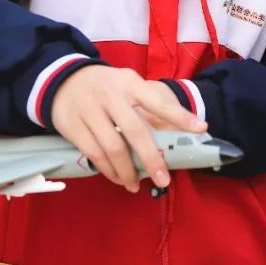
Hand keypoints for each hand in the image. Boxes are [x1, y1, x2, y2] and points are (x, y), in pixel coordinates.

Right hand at [51, 66, 206, 192]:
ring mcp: (90, 110)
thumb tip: (178, 133)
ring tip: (136, 185)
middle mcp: (111, 95)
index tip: (201, 128)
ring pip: (113, 147)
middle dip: (152, 158)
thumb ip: (152, 107)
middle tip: (163, 180)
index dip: (180, 115)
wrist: (64, 79)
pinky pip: (93, 153)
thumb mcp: (130, 87)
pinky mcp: (72, 125)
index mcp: (131, 83)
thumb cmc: (108, 87)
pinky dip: (107, 169)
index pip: (158, 101)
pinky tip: (117, 177)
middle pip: (135, 131)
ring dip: (127, 171)